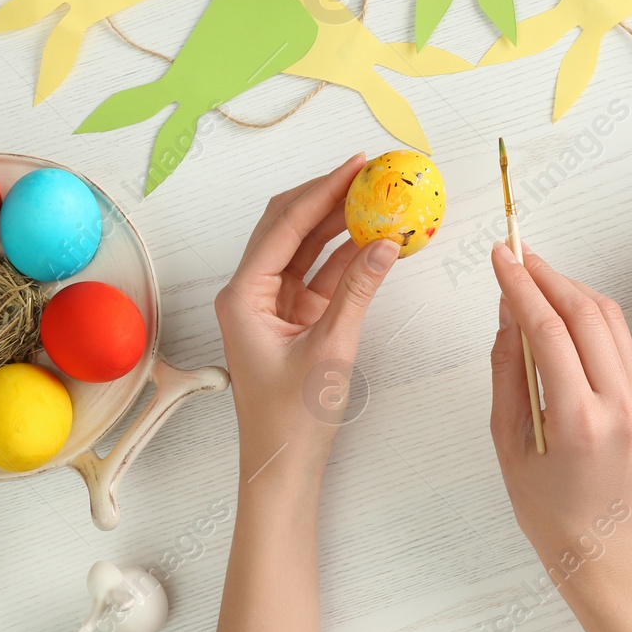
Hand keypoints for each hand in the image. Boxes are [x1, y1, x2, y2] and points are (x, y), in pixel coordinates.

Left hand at [214, 155, 398, 484]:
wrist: (283, 466)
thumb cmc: (292, 418)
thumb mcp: (331, 349)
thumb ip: (360, 291)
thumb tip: (387, 244)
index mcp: (243, 294)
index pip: (284, 225)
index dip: (322, 190)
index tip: (357, 165)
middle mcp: (252, 291)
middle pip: (290, 225)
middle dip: (330, 196)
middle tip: (371, 173)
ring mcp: (274, 302)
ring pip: (308, 246)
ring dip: (342, 222)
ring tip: (379, 198)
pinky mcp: (296, 316)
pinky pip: (322, 272)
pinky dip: (349, 256)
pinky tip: (378, 240)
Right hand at [488, 243, 631, 577]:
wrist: (601, 544)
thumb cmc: (547, 507)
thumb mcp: (508, 441)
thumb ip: (507, 372)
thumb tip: (507, 313)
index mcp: (579, 420)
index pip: (549, 331)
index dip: (522, 286)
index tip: (500, 258)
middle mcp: (617, 404)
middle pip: (585, 313)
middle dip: (547, 275)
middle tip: (515, 255)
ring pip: (608, 318)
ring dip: (571, 287)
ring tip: (534, 273)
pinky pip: (619, 337)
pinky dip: (590, 310)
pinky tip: (562, 303)